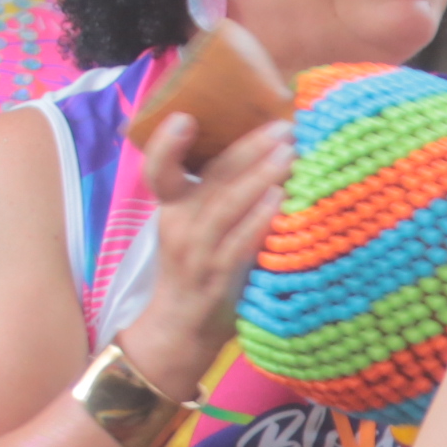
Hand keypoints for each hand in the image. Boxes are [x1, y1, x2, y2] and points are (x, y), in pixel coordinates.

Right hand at [119, 112, 290, 391]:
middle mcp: (179, 225)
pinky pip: (240, 242)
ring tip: (289, 152)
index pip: (157, 169)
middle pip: (210, 177)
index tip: (185, 116)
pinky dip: (259, 217)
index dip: (166, 144)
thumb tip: (261, 149)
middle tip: (283, 126)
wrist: (179, 330)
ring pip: (226, 204)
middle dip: (248, 147)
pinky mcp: (218, 277)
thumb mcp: (193, 225)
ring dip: (260, 175)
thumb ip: (215, 192)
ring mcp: (197, 252)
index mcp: (172, 207)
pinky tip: (280, 196)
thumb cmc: (196, 269)